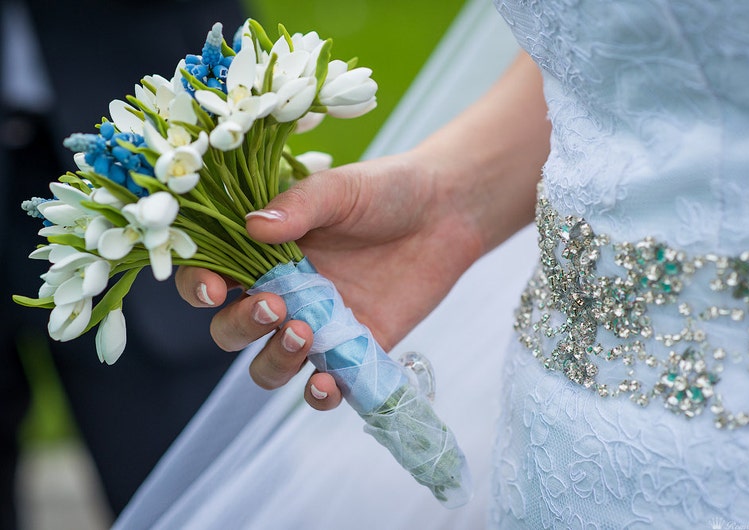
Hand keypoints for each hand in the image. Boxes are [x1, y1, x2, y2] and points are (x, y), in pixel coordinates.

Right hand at [176, 149, 484, 409]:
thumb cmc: (386, 190)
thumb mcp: (341, 189)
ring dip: (275, 361)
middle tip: (275, 304)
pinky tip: (328, 383)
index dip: (201, 288)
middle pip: (232, 330)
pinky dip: (318, 395)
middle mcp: (283, 292)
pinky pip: (325, 386)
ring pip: (269, 365)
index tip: (217, 289)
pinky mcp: (355, 350)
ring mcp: (317, 325)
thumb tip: (253, 226)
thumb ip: (301, 205)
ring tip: (305, 333)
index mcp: (265, 252)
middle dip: (241, 325)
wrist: (446, 211)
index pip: (213, 276)